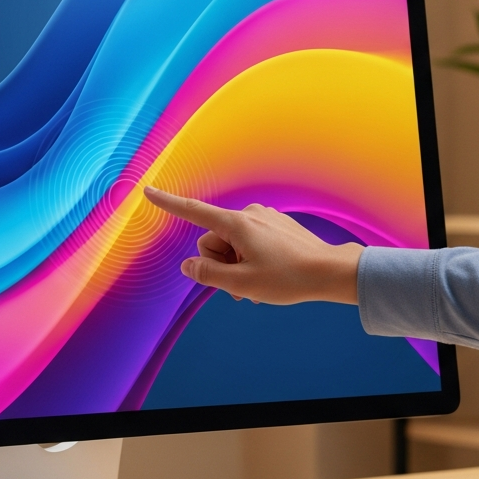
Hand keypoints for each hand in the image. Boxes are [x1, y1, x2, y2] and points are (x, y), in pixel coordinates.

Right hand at [144, 187, 362, 304]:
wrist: (331, 272)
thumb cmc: (288, 278)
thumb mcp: (241, 284)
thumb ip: (207, 275)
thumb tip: (188, 267)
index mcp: (236, 224)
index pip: (193, 211)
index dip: (167, 203)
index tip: (147, 191)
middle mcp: (248, 215)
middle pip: (213, 240)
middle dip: (220, 264)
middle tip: (239, 287)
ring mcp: (264, 218)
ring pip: (232, 244)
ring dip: (236, 266)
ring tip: (255, 287)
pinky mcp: (275, 225)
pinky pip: (249, 242)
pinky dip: (249, 260)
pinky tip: (266, 277)